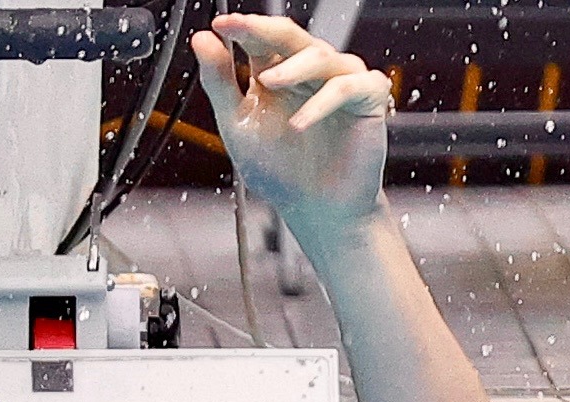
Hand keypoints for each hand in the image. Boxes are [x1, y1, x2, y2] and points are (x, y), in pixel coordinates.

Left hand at [190, 15, 390, 226]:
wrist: (314, 208)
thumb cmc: (280, 170)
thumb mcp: (237, 124)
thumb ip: (220, 82)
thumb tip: (202, 39)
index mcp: (278, 72)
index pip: (262, 39)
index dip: (243, 27)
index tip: (220, 25)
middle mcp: (310, 72)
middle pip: (292, 36)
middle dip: (265, 29)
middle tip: (240, 28)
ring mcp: (340, 81)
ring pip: (321, 56)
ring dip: (293, 67)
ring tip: (269, 82)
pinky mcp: (367, 99)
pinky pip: (348, 86)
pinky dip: (323, 102)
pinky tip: (300, 123)